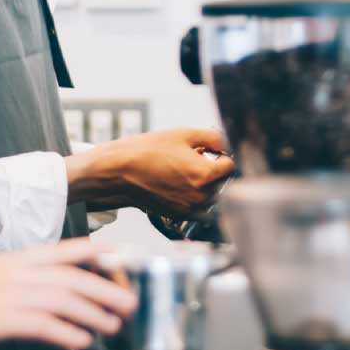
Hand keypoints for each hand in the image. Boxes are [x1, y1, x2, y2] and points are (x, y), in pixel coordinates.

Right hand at [0, 239, 136, 349]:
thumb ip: (12, 281)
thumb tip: (35, 295)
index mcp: (14, 258)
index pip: (66, 250)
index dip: (98, 255)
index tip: (123, 261)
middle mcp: (16, 272)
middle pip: (76, 277)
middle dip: (109, 289)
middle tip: (132, 303)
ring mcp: (7, 295)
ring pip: (66, 300)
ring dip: (97, 313)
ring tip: (117, 326)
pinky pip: (43, 325)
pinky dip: (68, 333)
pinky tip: (84, 342)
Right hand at [67, 128, 235, 219]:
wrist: (120, 173)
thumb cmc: (148, 151)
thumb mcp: (184, 134)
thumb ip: (213, 138)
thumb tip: (226, 145)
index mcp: (206, 175)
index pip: (230, 165)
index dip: (219, 155)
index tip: (207, 151)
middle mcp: (201, 196)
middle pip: (221, 182)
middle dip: (211, 169)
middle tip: (192, 158)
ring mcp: (190, 209)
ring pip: (211, 195)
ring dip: (203, 183)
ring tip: (182, 170)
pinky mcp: (180, 215)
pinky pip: (197, 206)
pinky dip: (192, 195)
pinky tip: (176, 182)